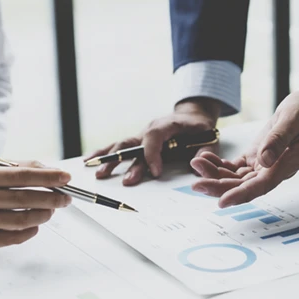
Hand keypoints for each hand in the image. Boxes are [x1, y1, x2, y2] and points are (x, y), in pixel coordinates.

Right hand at [0, 162, 72, 250]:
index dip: (46, 176)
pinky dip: (31, 230)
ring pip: (22, 220)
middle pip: (24, 199)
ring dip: (43, 215)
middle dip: (51, 198)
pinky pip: (14, 237)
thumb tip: (50, 171)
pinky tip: (36, 224)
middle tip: (66, 197)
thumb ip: (17, 169)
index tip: (66, 177)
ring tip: (52, 210)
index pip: (19, 176)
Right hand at [83, 98, 220, 185]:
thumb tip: (197, 166)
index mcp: (167, 125)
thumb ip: (204, 151)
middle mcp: (150, 129)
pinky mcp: (137, 141)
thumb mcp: (209, 137)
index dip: (153, 154)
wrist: (191, 117)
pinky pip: (118, 146)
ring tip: (98, 173)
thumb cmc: (199, 128)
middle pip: (133, 143)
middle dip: (127, 162)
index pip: (155, 136)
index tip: (155, 172)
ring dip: (110, 159)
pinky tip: (90, 161)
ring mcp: (141, 135)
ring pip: (122, 145)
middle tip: (125, 181)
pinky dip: (103, 152)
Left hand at [190, 83, 298, 206]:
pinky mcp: (258, 156)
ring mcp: (265, 164)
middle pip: (244, 186)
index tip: (223, 202)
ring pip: (236, 178)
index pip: (262, 186)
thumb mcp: (294, 119)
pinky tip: (205, 158)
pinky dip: (219, 165)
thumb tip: (264, 161)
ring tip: (196, 163)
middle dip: (219, 186)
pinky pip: (236, 167)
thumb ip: (279, 139)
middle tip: (196, 184)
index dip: (242, 195)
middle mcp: (275, 169)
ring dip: (215, 174)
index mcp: (288, 163)